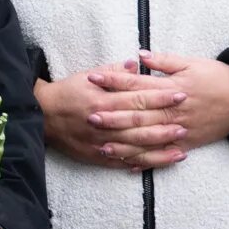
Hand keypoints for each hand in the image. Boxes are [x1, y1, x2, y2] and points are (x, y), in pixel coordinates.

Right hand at [34, 58, 186, 169]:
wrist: (42, 116)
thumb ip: (113, 72)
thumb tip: (136, 65)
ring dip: (160, 147)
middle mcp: (104, 124)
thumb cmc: (66, 93)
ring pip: (136, 147)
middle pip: (140, 125)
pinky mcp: (99, 157)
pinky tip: (161, 162)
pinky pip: (125, 162)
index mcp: (102, 102)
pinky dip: (144, 163)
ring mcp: (102, 143)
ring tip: (181, 146)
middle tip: (186, 121)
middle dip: (165, 123)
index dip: (160, 97)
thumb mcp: (87, 76)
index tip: (179, 94)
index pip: (137, 99)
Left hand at [79, 52, 228, 167]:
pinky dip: (147, 160)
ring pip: (147, 138)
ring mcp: (180, 129)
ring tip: (102, 145)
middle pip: (138, 113)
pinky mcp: (188, 143)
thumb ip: (163, 61)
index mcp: (170, 88)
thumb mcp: (190, 63)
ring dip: (125, 142)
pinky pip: (164, 154)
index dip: (113, 80)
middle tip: (89, 116)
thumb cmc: (216, 77)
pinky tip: (129, 165)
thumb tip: (138, 55)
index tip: (93, 78)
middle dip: (112, 115)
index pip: (135, 84)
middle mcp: (172, 110)